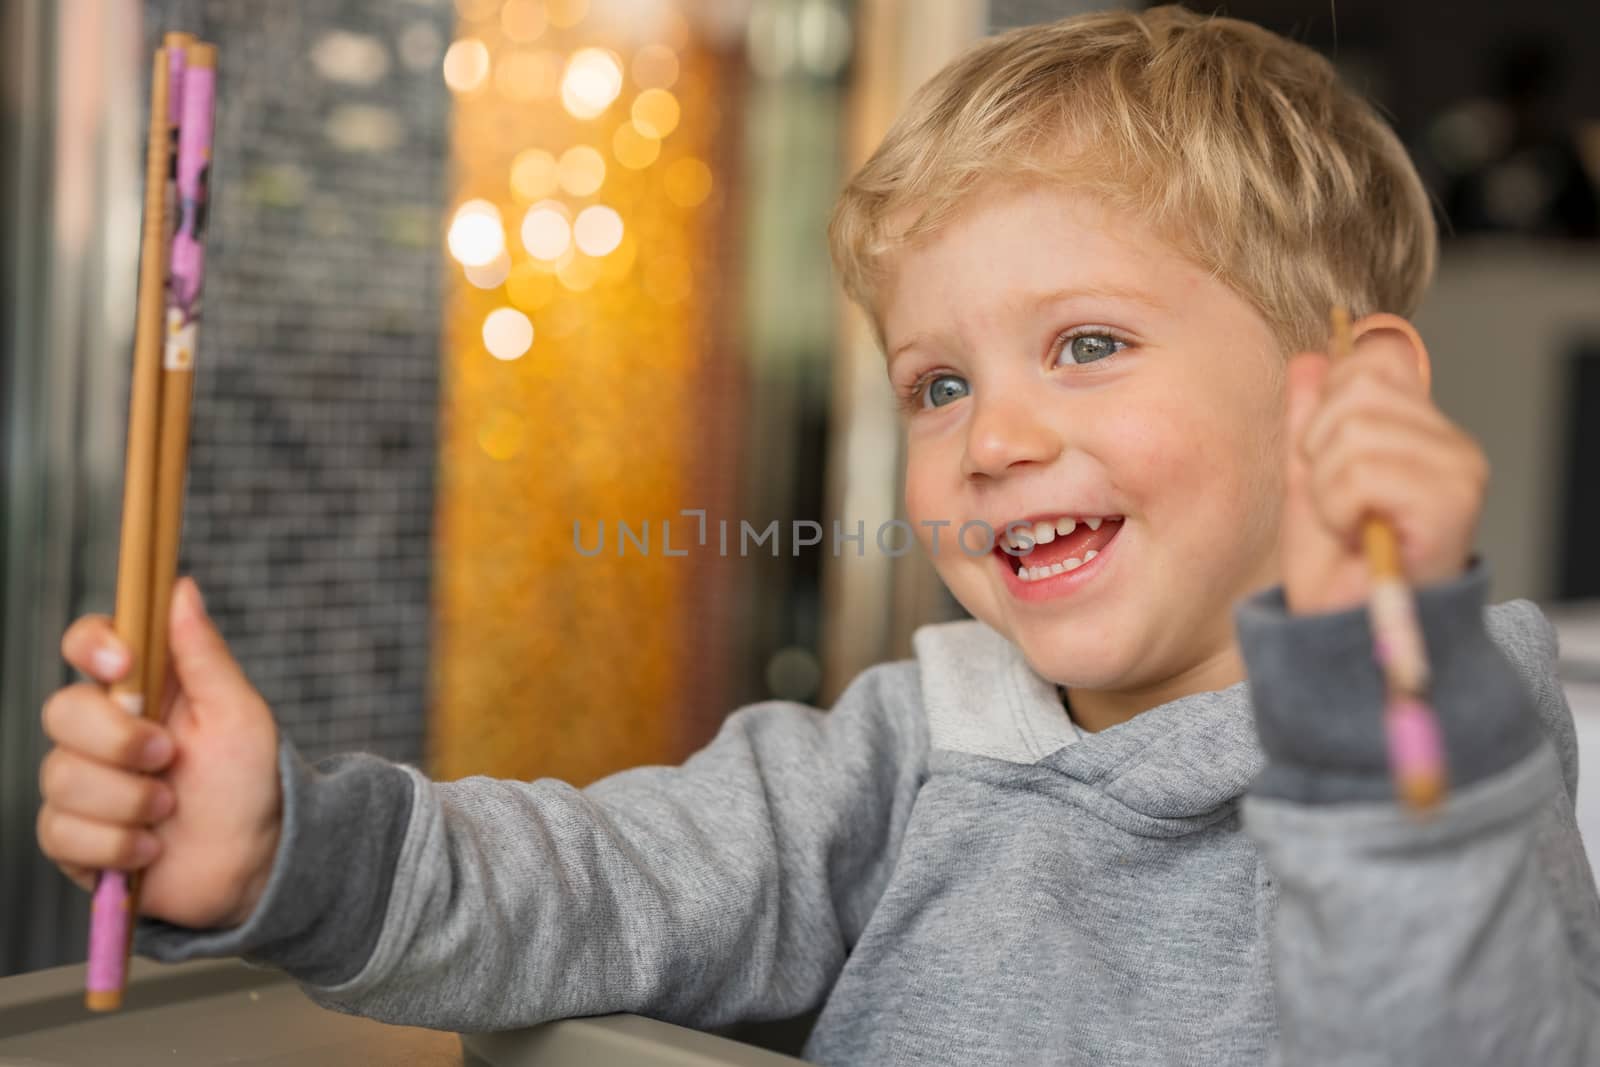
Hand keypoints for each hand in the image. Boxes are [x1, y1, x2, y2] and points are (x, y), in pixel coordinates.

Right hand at [37, 577, 282, 929]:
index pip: (88, 644)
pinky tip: (150, 848)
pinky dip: (114, 843)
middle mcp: (103, 729)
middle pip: (60, 710)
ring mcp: (82, 782)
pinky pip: (61, 831)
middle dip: (117, 741)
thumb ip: (204, 655)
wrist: (251, 862)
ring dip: (127, 800)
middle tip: (167, 759)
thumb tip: (182, 586)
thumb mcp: (239, 715)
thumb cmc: (249, 781)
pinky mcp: (71, 835)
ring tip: (169, 812)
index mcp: (142, 689)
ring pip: (61, 776)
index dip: (92, 646)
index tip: (124, 666)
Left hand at [1280, 314, 1487, 615]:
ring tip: (1344, 521)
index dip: (1327, 405)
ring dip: (1326, 484)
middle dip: (1319, 445)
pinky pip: (1361, 471)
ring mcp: (1459, 470)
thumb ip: (1309, 418)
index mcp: (1422, 430)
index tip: (1325, 462)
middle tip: (1333, 501)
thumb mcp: (1306, 478)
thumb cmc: (1333, 565)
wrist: (1344, 630)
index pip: (1372, 360)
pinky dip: (1337, 506)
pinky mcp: (1452, 500)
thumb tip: (1311, 358)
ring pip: (1355, 430)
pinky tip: (1355, 534)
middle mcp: (1451, 443)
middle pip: (1358, 386)